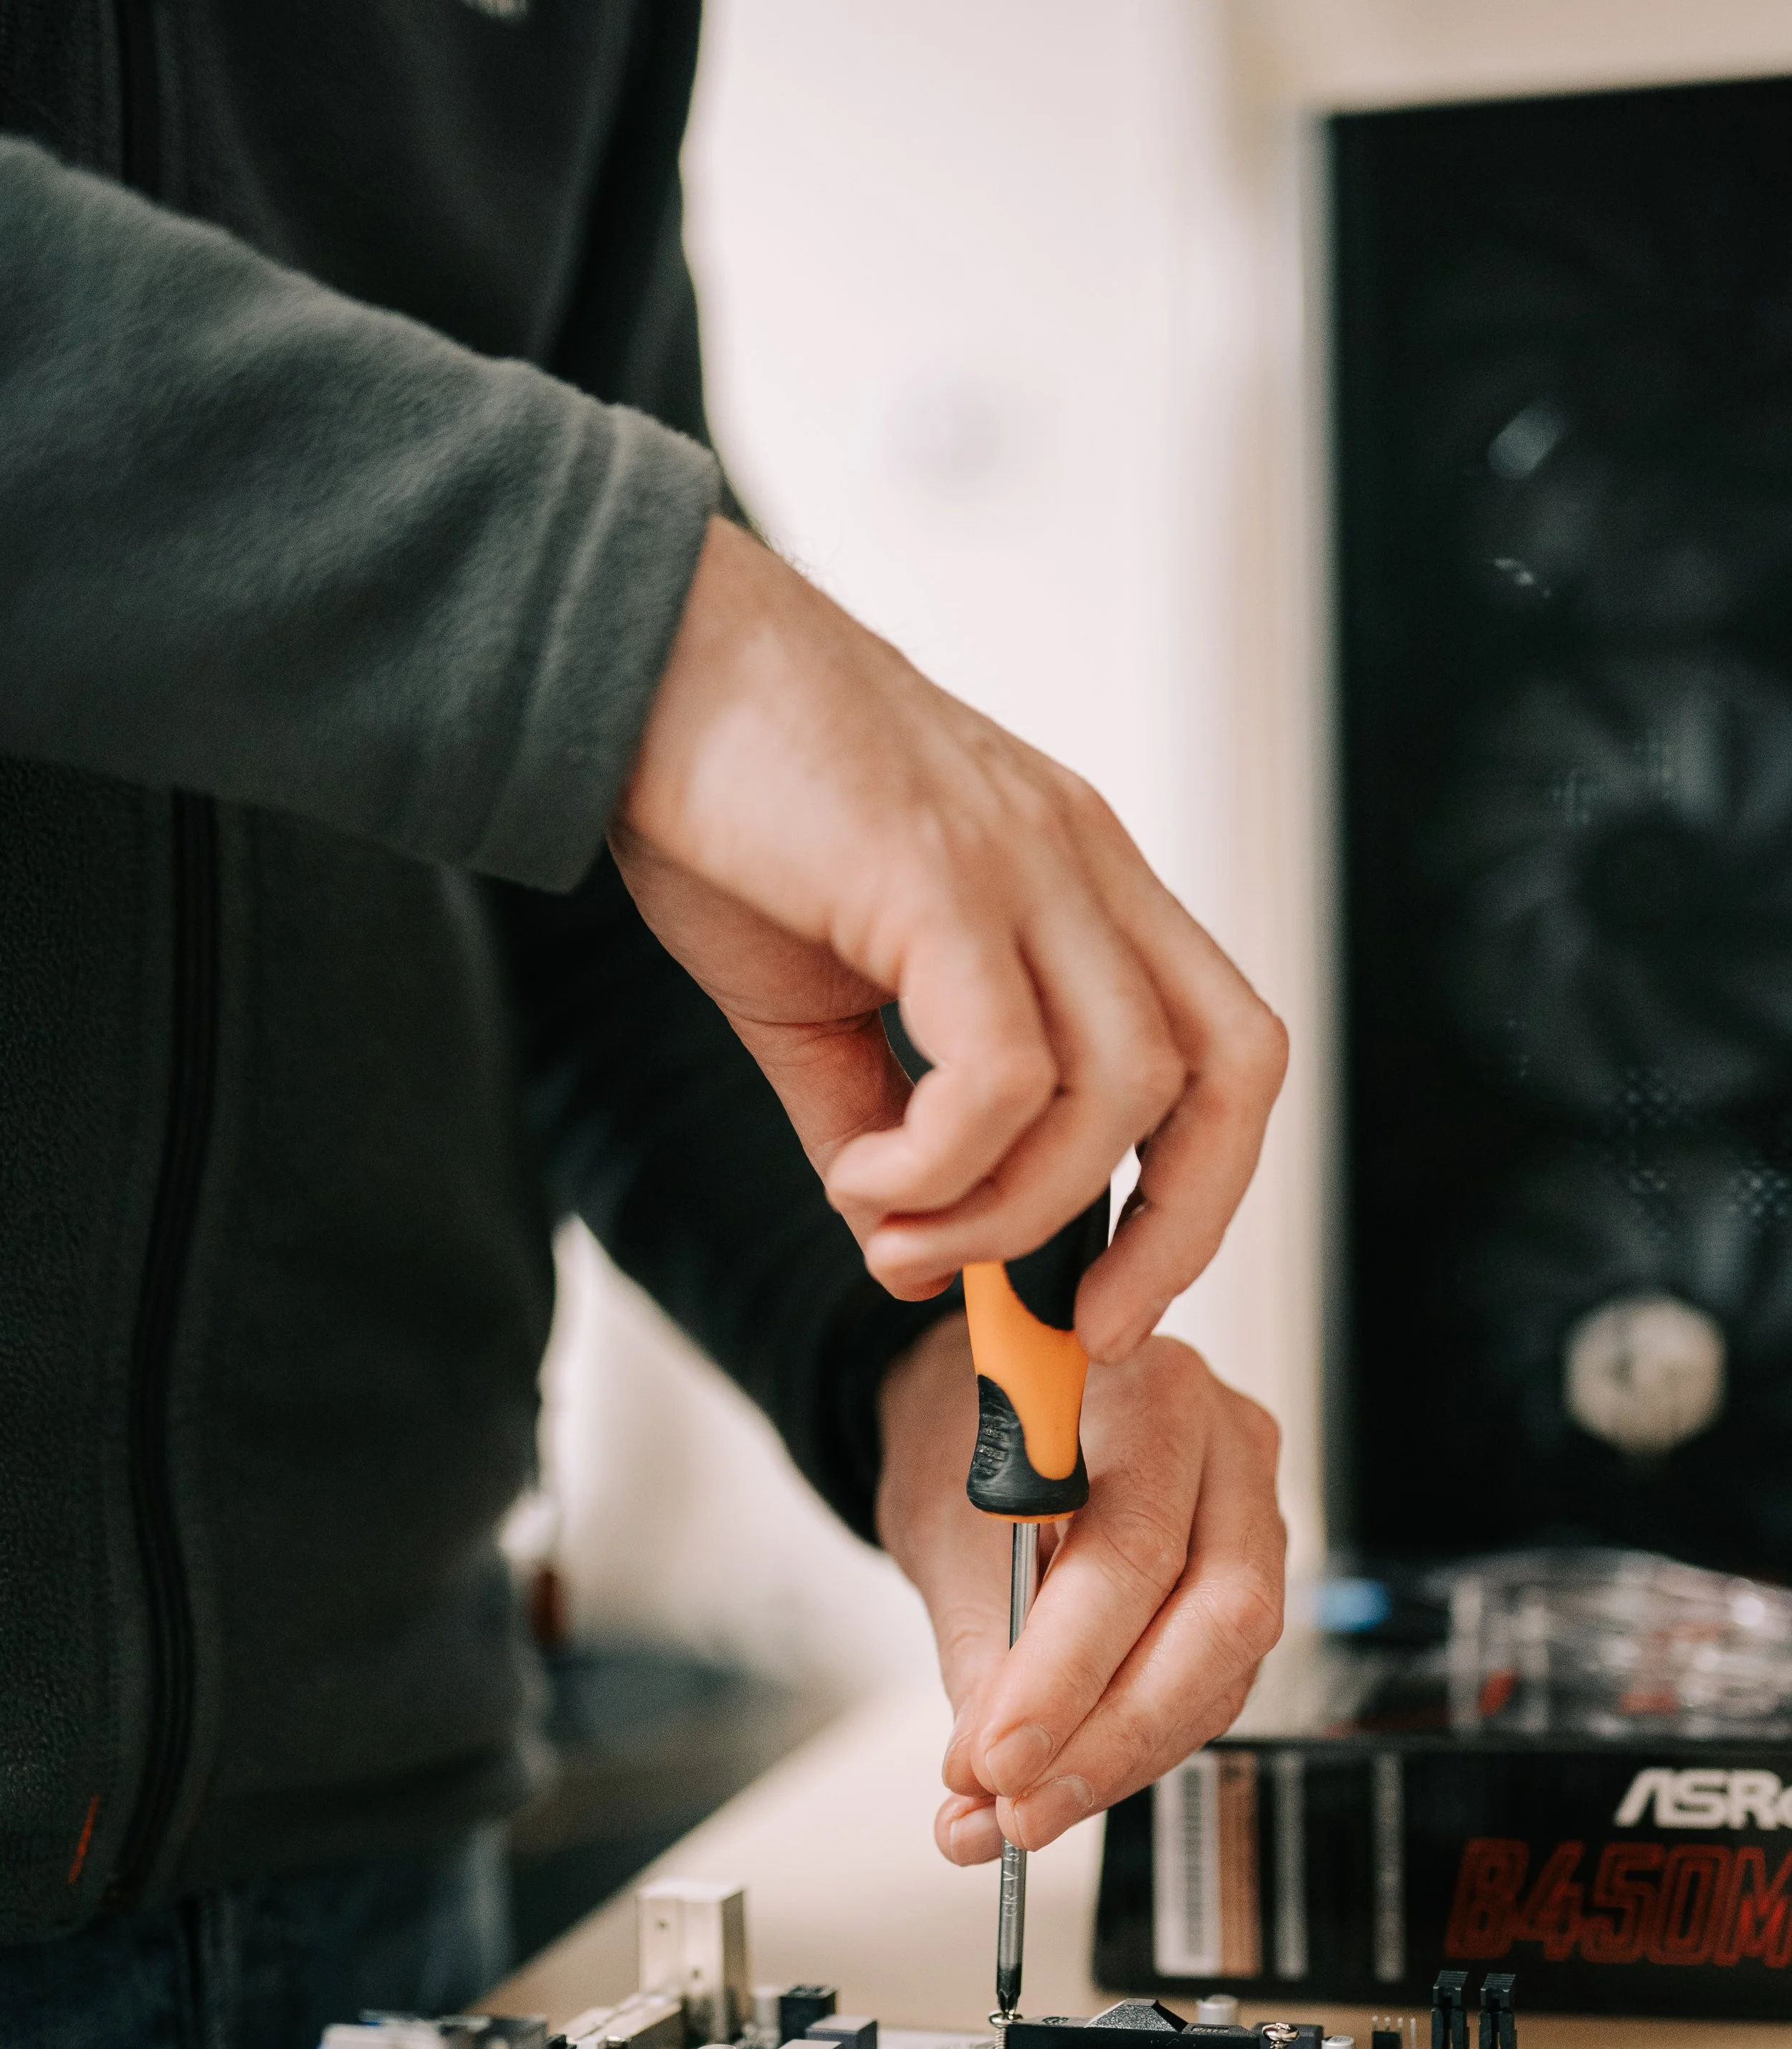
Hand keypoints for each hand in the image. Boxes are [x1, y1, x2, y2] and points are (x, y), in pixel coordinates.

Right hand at [613, 519, 1285, 1361]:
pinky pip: (1005, 1071)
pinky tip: (859, 1175)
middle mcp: (1082, 864)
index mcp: (1080, 883)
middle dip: (1177, 1229)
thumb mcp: (821, 997)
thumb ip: (878, 1115)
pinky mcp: (940, 874)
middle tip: (1078, 1321)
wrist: (630, 660)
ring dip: (1009, 1209)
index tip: (1109, 1295)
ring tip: (892, 1228)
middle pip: (1229, 1071)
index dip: (1197, 1192)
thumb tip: (904, 1244)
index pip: (1221, 1049)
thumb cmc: (724, 810)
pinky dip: (943, 1164)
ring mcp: (1025, 861)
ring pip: (1116, 1091)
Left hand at [876, 1315, 1284, 1859]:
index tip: (997, 1760)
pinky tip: (1069, 1781)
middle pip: (1215, 1618)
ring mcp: (1255, 1512)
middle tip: (1021, 1810)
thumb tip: (981, 1784)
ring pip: (1225, 1666)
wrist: (994, 1411)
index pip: (1131, 1552)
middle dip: (1111, 1738)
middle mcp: (1228, 1447)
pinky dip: (1138, 1745)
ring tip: (1026, 1814)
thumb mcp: (950, 1531)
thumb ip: (979, 1660)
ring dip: (1122, 1759)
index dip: (1065, 1674)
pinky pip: (1216, 1682)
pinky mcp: (1251, 1576)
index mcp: (1153, 1397)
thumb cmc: (970, 1440)